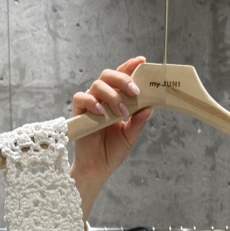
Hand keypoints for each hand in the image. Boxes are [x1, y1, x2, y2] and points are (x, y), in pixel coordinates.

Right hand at [70, 56, 152, 220]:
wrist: (98, 169)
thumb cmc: (112, 151)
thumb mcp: (130, 136)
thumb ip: (138, 121)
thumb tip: (150, 107)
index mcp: (116, 100)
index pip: (122, 78)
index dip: (130, 67)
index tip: (142, 61)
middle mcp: (103, 99)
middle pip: (109, 76)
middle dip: (123, 79)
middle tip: (135, 91)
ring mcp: (90, 105)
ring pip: (97, 85)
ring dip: (112, 95)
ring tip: (121, 112)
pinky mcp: (79, 113)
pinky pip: (81, 98)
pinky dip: (92, 102)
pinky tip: (102, 112)